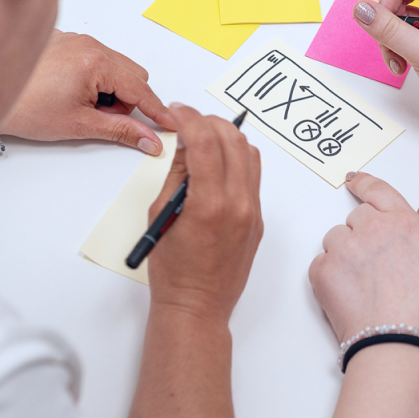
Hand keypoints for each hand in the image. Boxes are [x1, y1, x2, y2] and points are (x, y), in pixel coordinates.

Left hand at [1, 30, 174, 153]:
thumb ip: (120, 130)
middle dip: (125, 99)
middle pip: (130, 73)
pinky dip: (90, 77)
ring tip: (78, 106)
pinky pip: (91, 57)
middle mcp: (87, 43)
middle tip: (102, 118)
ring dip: (107, 89)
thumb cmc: (24, 107)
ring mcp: (73, 39)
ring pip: (111, 65)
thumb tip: (148, 138)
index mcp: (96, 61)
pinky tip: (67, 92)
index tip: (169, 122)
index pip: (140, 88)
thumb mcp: (79, 124)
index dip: (156, 110)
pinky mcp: (60, 40)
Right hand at [139, 102, 263, 312]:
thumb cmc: (173, 270)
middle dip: (208, 122)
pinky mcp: (258, 219)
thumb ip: (177, 175)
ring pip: (249, 154)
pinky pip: (253, 176)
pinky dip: (236, 159)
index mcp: (209, 204)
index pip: (205, 141)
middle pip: (233, 140)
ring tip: (202, 139)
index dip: (189, 118)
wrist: (197, 306)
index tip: (177, 111)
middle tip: (187, 121)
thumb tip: (184, 143)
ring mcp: (252, 212)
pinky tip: (216, 165)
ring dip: (226, 137)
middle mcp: (238, 205)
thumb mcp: (161, 215)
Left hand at [308, 171, 418, 343]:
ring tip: (364, 285)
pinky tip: (350, 295)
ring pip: (335, 239)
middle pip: (356, 218)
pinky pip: (321, 262)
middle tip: (376, 267)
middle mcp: (371, 228)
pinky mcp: (322, 269)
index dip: (364, 183)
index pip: (378, 191)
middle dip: (363, 234)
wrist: (396, 343)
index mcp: (403, 224)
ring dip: (344, 254)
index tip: (354, 180)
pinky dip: (330, 275)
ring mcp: (344, 247)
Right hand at [352, 0, 418, 140]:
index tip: (380, 15)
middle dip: (389, 19)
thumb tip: (362, 9)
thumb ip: (391, 31)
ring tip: (395, 60)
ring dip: (391, 40)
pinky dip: (397, 52)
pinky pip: (407, 41)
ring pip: (403, 21)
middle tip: (385, 40)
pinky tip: (401, 68)